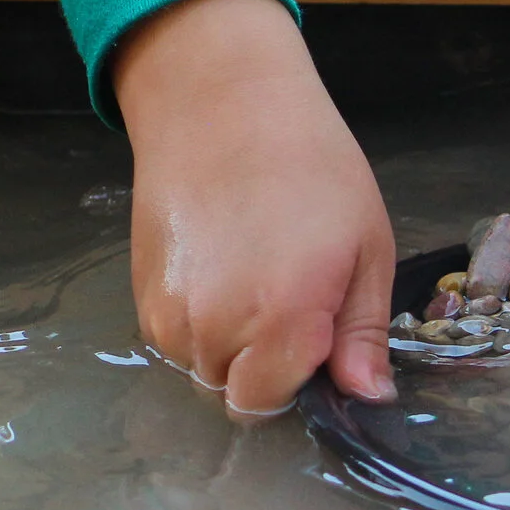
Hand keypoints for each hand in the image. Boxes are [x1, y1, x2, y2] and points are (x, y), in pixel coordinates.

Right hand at [113, 0, 397, 421]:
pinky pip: (175, 342)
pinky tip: (221, 271)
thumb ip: (362, 335)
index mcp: (283, 319)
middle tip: (291, 304)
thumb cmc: (313, 168)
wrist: (223, 105)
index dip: (300, 382)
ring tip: (254, 278)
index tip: (318, 343)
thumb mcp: (368, 246)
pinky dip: (199, 326)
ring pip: (204, 370)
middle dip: (266, 369)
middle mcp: (217, 328)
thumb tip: (368, 399)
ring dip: (231, 349)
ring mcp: (170, 314)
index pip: (272, 404)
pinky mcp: (141, 296)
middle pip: (237, 394)